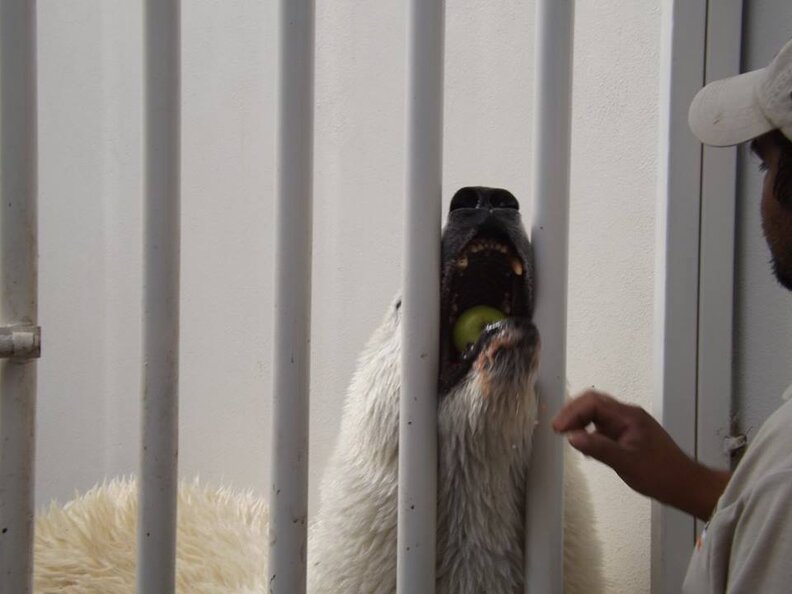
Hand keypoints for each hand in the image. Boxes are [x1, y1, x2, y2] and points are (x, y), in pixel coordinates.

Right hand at [552, 390, 729, 519]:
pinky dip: (590, 432)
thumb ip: (598, 448)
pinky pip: (603, 426)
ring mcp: (628, 424)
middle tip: (557, 430)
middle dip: (573, 413)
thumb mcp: (626, 463)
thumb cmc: (660, 474)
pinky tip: (585, 447)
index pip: (593, 403)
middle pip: (593, 403)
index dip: (572, 413)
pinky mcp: (628, 435)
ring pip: (597, 414)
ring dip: (580, 421)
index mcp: (628, 416)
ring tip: (567, 437)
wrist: (685, 485)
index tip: (559, 430)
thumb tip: (571, 437)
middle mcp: (627, 415)